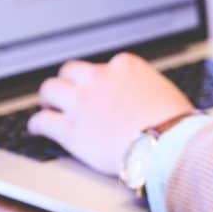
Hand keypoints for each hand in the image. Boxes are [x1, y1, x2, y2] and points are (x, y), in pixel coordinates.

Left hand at [28, 53, 193, 174]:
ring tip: (47, 106)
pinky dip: (37, 124)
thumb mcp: (165, 93)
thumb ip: (147, 89)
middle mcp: (99, 78)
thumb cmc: (175, 125)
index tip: (98, 89)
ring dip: (48, 98)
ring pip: (50, 89)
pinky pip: (43, 121)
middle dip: (68, 82)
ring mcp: (82, 103)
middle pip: (70, 71)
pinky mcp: (71, 129)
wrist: (167, 145)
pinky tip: (37, 129)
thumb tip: (148, 99)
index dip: (98, 80)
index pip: (103, 66)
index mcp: (125, 66)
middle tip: (66, 92)